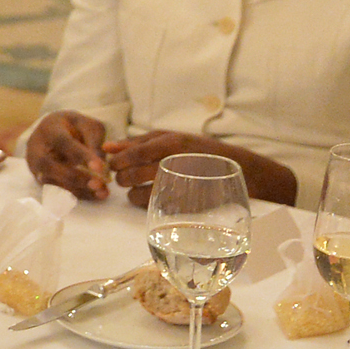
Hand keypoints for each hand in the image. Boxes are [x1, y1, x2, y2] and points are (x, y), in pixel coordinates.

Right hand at [24, 111, 112, 198]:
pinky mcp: (40, 178)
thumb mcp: (88, 126)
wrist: (55, 130)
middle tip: (98, 184)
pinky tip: (95, 195)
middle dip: (74, 177)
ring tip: (101, 192)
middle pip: (48, 165)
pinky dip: (76, 193)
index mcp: (49, 128)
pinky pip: (56, 189)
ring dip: (77, 188)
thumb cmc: (74, 126)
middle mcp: (36, 147)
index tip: (99, 168)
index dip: (80, 156)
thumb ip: (94, 143)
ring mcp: (35, 164)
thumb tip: (101, 168)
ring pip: (51, 181)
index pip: (62, 142)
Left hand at [102, 131, 295, 207]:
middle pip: (128, 176)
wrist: (243, 171)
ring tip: (139, 187)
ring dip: (131, 193)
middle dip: (120, 178)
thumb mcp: (173, 139)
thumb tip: (107, 147)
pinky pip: (151, 209)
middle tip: (126, 177)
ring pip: (135, 196)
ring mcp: (179, 187)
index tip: (115, 163)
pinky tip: (153, 196)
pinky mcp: (183, 206)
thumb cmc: (200, 152)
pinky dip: (144, 204)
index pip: (130, 154)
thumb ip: (139, 142)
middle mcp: (173, 164)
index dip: (116, 161)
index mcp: (170, 143)